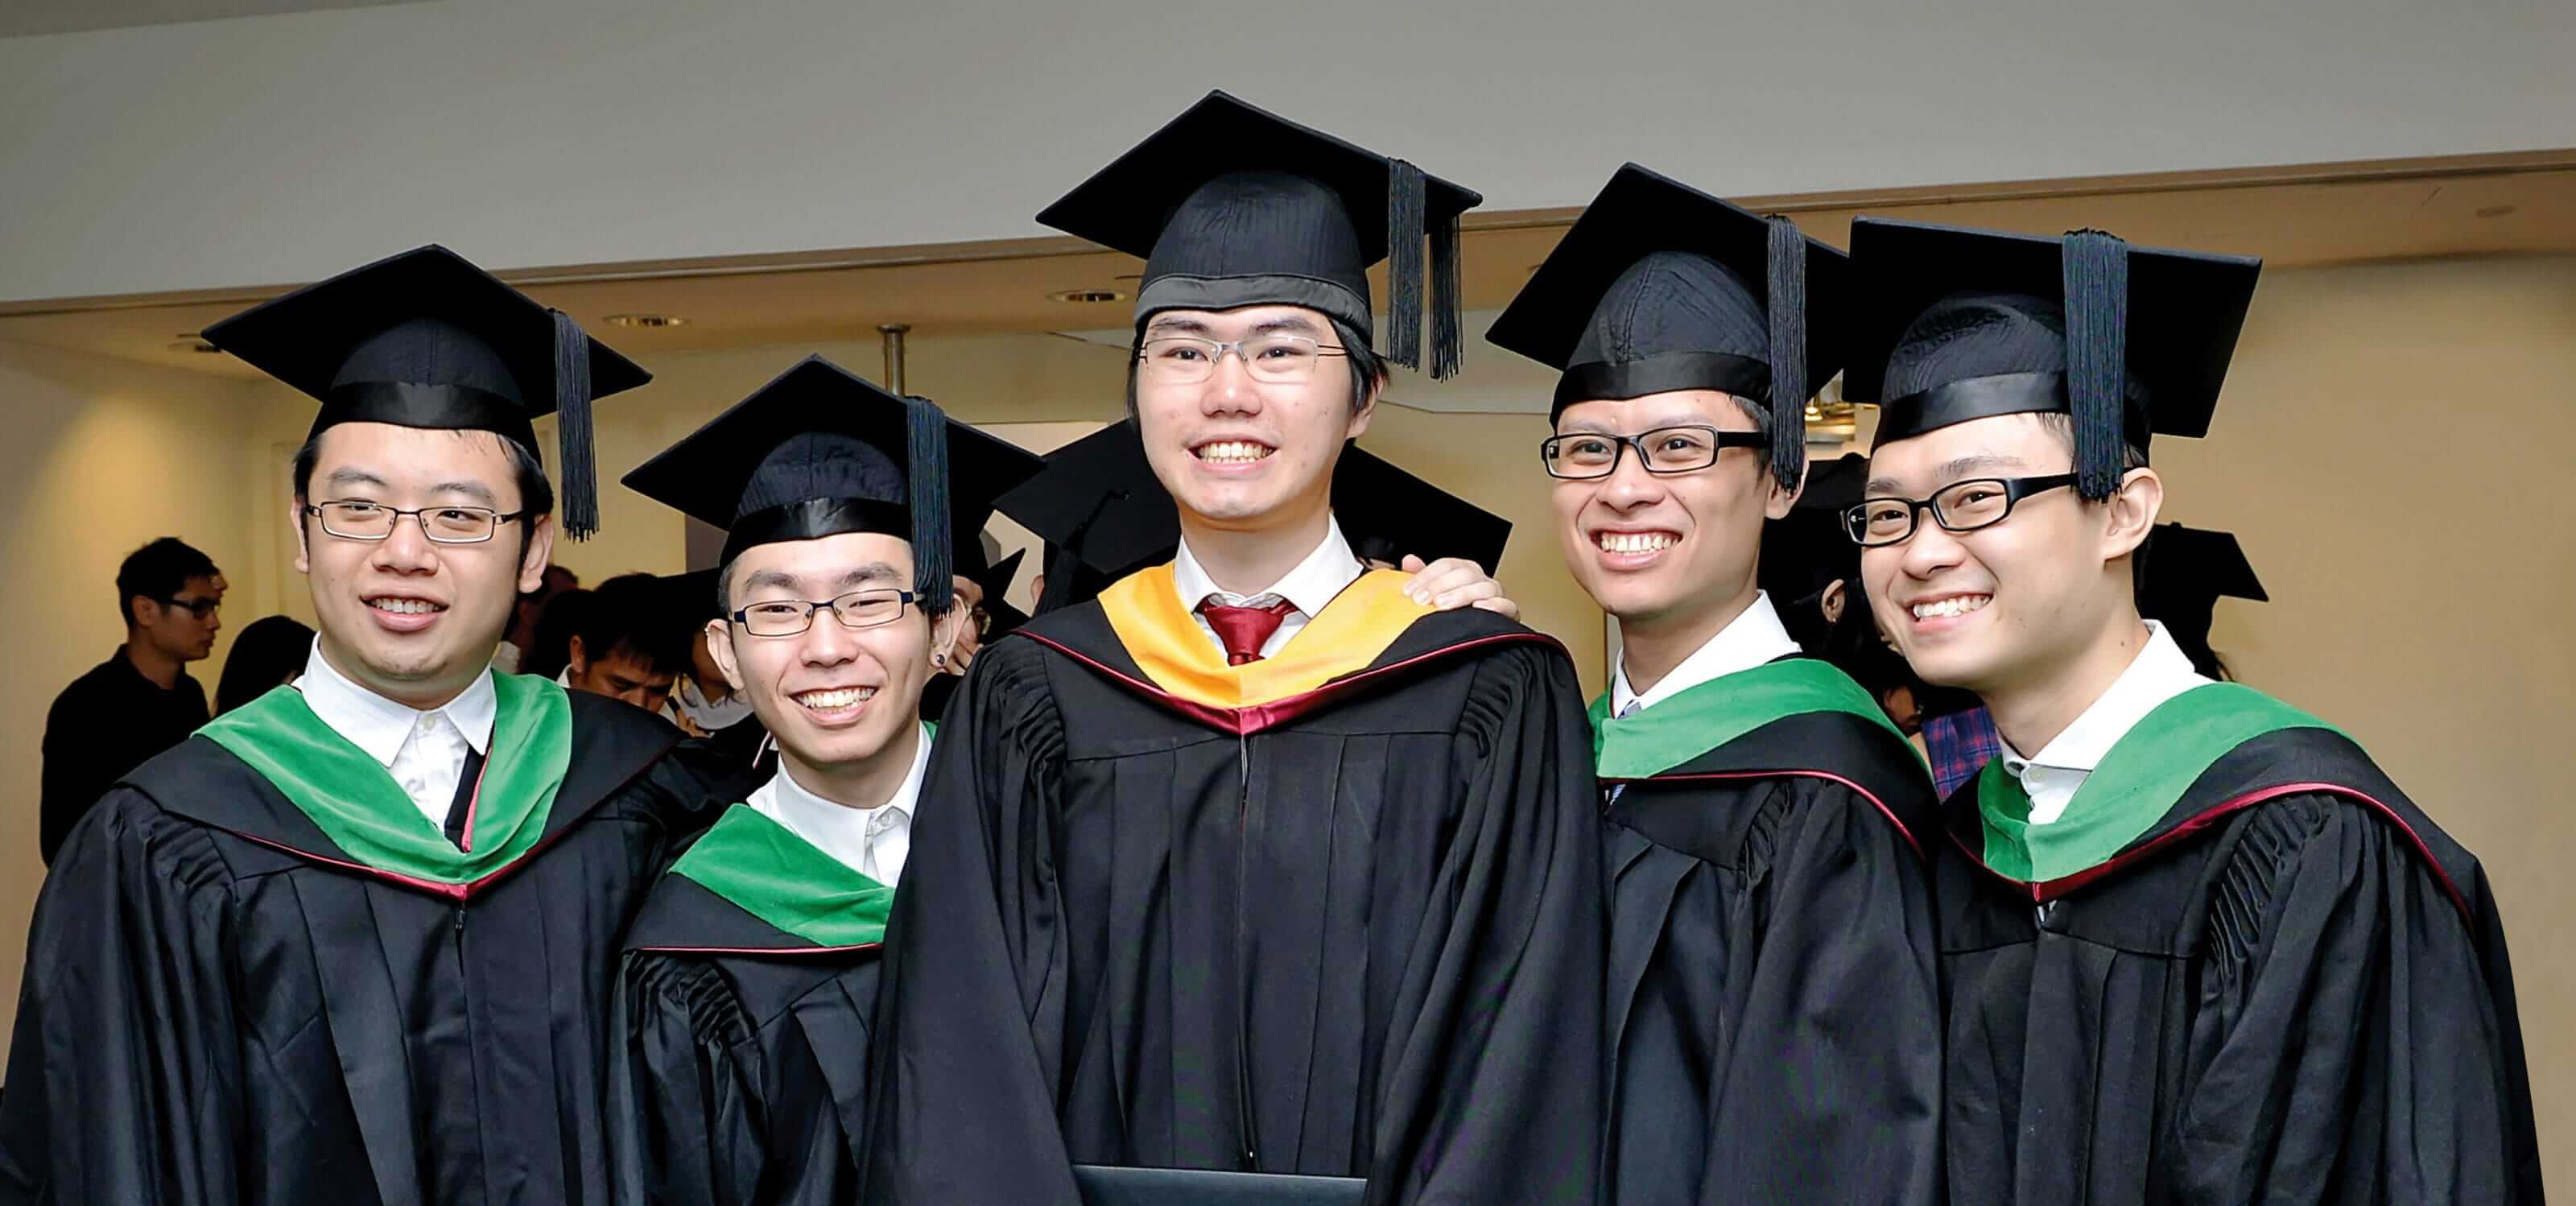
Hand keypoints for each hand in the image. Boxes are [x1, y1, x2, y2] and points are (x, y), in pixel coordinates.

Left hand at [1399, 555, 1519, 620]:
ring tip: (1442, 605)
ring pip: (1483, 587)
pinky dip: (1494, 605)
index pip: (1446, 565)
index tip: (1409, 591)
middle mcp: (1481, 581)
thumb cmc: (1452, 617)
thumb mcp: (1433, 596)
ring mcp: (1495, 596)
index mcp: (1464, 572)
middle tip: (1421, 600)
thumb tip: (1409, 561)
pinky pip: (1507, 605)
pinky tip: (1478, 607)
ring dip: (1461, 594)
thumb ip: (1422, 578)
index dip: (1426, 576)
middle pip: (1464, 573)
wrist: (1471, 644)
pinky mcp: (1509, 614)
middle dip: (1440, 585)